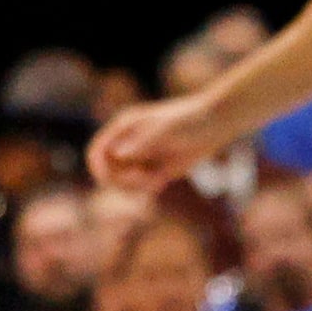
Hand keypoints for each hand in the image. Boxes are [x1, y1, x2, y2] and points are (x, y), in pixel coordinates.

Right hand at [88, 92, 229, 193]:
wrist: (214, 125)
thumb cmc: (189, 121)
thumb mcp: (165, 130)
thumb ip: (142, 142)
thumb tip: (118, 154)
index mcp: (124, 128)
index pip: (97, 152)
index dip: (98, 168)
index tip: (112, 179)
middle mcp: (127, 143)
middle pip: (107, 172)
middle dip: (121, 181)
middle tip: (144, 180)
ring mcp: (140, 157)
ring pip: (122, 183)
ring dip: (135, 188)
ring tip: (156, 180)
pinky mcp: (153, 169)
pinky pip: (139, 188)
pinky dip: (146, 189)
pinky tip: (163, 181)